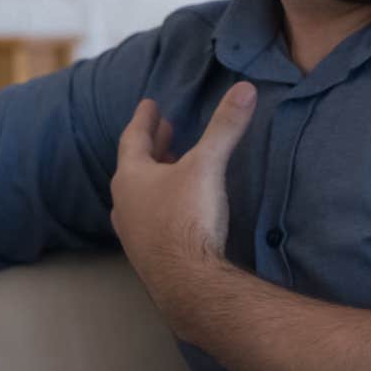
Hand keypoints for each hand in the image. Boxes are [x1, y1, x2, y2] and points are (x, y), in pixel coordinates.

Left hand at [111, 82, 255, 307]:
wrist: (186, 283)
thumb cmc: (188, 219)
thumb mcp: (208, 166)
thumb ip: (225, 127)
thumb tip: (245, 88)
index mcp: (131, 177)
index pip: (133, 139)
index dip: (144, 119)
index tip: (149, 104)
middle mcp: (125, 204)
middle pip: (135, 166)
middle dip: (152, 146)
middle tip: (164, 129)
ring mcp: (133, 232)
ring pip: (141, 195)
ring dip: (156, 176)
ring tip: (172, 165)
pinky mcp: (147, 255)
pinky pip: (149, 218)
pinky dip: (161, 204)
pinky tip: (176, 209)